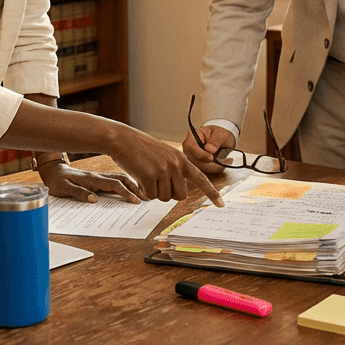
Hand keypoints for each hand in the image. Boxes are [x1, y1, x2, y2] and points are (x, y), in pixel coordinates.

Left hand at [37, 161, 143, 203]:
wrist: (52, 170)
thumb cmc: (56, 181)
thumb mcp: (63, 188)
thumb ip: (78, 193)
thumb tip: (94, 199)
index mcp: (91, 179)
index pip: (113, 185)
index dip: (126, 193)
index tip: (136, 201)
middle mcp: (98, 176)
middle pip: (122, 179)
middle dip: (136, 188)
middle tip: (147, 197)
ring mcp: (99, 176)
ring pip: (121, 178)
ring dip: (133, 184)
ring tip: (144, 193)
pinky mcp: (98, 178)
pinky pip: (116, 179)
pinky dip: (126, 182)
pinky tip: (132, 187)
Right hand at [107, 125, 224, 206]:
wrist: (122, 139)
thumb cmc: (141, 148)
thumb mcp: (164, 155)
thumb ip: (174, 170)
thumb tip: (178, 194)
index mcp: (181, 159)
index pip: (201, 178)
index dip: (211, 193)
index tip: (221, 205)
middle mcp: (175, 164)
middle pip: (180, 195)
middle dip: (168, 194)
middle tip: (156, 182)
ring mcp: (163, 170)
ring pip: (165, 198)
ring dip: (154, 193)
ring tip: (146, 176)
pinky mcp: (149, 176)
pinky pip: (151, 196)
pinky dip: (144, 192)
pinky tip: (138, 178)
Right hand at [182, 124, 236, 175]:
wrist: (223, 143)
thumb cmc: (220, 135)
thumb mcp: (221, 134)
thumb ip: (215, 140)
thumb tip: (209, 149)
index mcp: (192, 136)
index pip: (190, 146)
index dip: (200, 154)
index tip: (211, 157)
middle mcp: (189, 148)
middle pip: (192, 159)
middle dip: (207, 164)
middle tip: (220, 163)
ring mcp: (191, 158)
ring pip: (198, 167)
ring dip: (211, 168)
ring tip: (223, 163)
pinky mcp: (196, 165)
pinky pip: (203, 171)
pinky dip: (212, 170)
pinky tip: (220, 165)